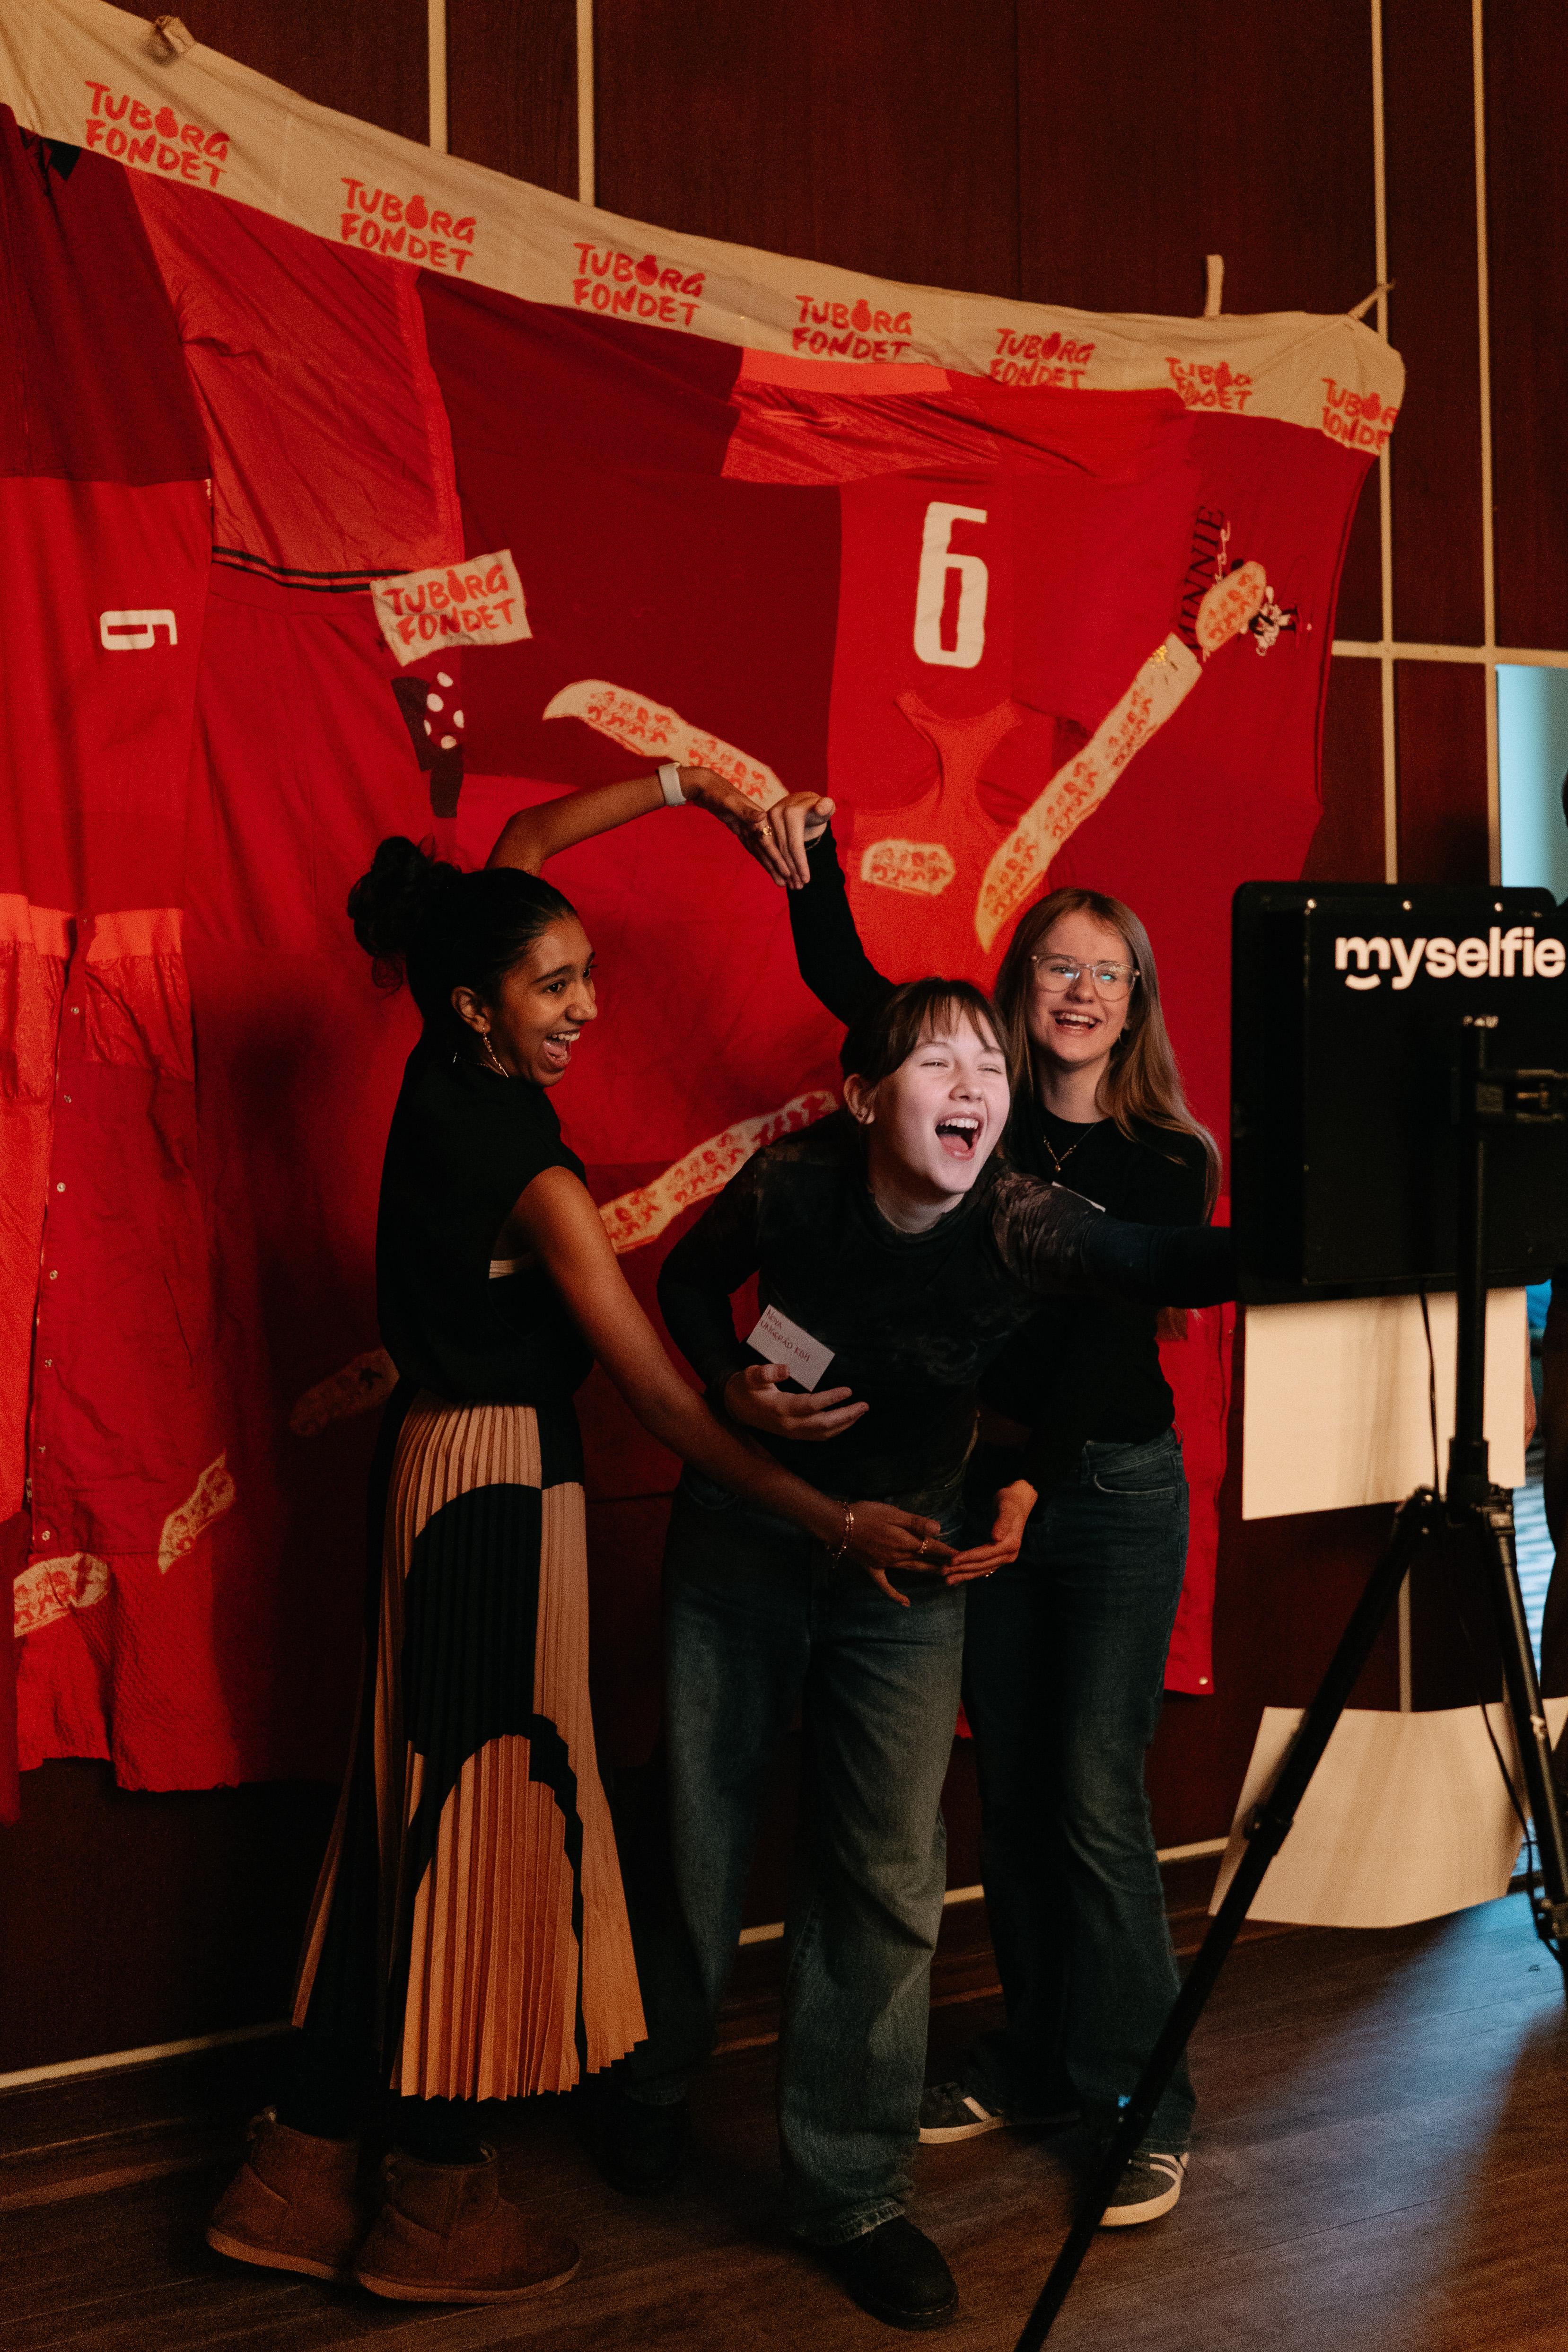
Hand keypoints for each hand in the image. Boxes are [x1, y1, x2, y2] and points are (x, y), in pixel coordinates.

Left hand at [678, 766, 797, 888]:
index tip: (786, 873)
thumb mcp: (729, 800)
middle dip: (777, 867)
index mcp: (756, 818)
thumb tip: (763, 816)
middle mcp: (755, 823)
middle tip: (786, 884)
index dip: (777, 859)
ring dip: (770, 864)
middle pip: (768, 849)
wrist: (705, 784)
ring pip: (760, 850)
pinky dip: (759, 855)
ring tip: (780, 879)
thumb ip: (746, 810)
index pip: (769, 843)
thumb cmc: (715, 791)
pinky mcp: (739, 826)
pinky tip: (765, 864)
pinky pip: (751, 844)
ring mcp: (747, 825)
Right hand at [724, 1363, 867, 1441]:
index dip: (831, 1399)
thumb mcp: (751, 1375)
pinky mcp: (794, 1435)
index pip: (811, 1405)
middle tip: (864, 1405)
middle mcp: (789, 1424)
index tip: (848, 1390)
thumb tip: (786, 1369)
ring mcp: (792, 1433)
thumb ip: (766, 1372)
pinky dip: (835, 1430)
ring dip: (844, 1424)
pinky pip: (818, 1436)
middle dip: (846, 1415)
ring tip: (860, 1412)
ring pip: (823, 1433)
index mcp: (780, 1408)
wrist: (735, 1408)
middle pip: (823, 1424)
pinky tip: (845, 1422)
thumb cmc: (745, 1387)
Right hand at [755, 789, 835, 886]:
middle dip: (792, 871)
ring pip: (774, 852)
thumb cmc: (817, 807)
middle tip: (800, 887)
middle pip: (783, 850)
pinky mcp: (761, 826)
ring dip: (783, 872)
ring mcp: (766, 821)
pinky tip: (783, 879)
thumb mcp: (825, 806)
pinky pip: (768, 850)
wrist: (799, 802)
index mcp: (791, 812)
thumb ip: (826, 806)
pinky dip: (775, 865)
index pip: (795, 844)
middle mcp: (775, 815)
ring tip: (793, 886)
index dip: (801, 864)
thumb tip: (821, 808)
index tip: (807, 880)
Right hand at [839, 1501, 955, 1606]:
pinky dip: (896, 1595)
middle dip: (942, 1563)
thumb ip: (915, 1523)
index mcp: (904, 1541)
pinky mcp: (873, 1568)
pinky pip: (886, 1585)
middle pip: (925, 1560)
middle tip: (959, 1567)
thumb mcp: (892, 1513)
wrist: (837, 1525)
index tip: (963, 1555)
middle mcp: (898, 1556)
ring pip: (912, 1569)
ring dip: (928, 1571)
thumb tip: (938, 1529)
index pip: (932, 1547)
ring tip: (942, 1575)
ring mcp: (885, 1564)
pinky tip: (906, 1603)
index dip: (948, 1551)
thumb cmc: (864, 1514)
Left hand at [940, 1480, 1036, 1585]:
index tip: (952, 1560)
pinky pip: (982, 1567)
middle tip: (943, 1572)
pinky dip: (970, 1572)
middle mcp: (1008, 1555)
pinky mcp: (997, 1557)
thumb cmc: (1009, 1502)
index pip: (985, 1554)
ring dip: (964, 1575)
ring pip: (981, 1569)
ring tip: (947, 1579)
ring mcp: (1003, 1558)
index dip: (968, 1558)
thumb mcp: (1006, 1508)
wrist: (1017, 1503)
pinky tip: (958, 1575)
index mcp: (1010, 1545)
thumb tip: (996, 1538)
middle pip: (982, 1565)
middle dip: (962, 1569)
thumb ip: (1002, 1522)